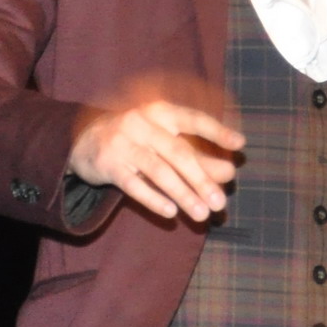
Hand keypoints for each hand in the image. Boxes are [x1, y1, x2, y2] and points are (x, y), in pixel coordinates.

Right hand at [68, 96, 244, 219]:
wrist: (85, 142)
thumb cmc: (137, 141)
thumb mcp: (165, 143)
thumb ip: (197, 156)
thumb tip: (230, 173)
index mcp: (161, 112)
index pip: (193, 119)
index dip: (217, 131)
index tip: (240, 143)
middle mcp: (142, 123)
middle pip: (178, 153)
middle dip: (202, 179)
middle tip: (221, 203)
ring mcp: (123, 143)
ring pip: (158, 171)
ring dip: (183, 194)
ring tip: (202, 214)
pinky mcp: (108, 164)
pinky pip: (133, 185)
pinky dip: (153, 199)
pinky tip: (171, 213)